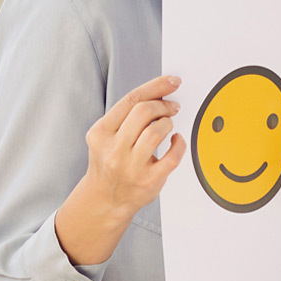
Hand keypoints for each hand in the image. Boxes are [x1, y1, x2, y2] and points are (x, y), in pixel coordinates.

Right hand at [80, 74, 184, 217]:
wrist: (106, 199)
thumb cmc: (110, 162)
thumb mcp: (107, 136)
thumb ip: (127, 117)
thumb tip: (160, 93)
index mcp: (101, 133)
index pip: (130, 100)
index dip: (155, 87)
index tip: (172, 81)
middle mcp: (113, 149)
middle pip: (144, 112)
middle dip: (163, 105)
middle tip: (172, 107)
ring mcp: (131, 166)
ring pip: (157, 131)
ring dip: (168, 123)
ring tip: (168, 125)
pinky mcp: (149, 180)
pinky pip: (172, 156)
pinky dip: (179, 144)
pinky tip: (176, 141)